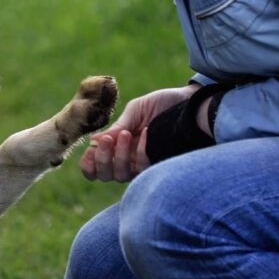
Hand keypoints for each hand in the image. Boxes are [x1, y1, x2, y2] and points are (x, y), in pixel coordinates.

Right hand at [80, 84, 198, 181]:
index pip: (95, 169)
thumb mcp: (134, 111)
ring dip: (119, 155)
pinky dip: (140, 150)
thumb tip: (94, 141)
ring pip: (121, 175)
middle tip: (107, 139)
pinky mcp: (159, 166)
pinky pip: (143, 167)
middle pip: (105, 175)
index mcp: (116, 148)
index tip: (90, 151)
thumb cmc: (161, 105)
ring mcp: (143, 166)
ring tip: (126, 134)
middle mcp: (127, 161)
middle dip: (102, 158)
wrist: (189, 102)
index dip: (89, 165)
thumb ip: (116, 127)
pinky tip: (146, 132)